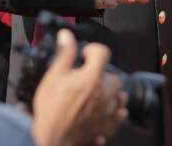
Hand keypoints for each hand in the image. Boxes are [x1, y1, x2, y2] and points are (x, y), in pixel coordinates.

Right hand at [31, 29, 126, 145]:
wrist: (52, 138)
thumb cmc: (51, 109)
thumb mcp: (53, 76)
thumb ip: (65, 54)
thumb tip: (67, 36)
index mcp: (92, 77)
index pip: (103, 52)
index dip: (93, 50)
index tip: (85, 56)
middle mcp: (104, 93)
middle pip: (114, 76)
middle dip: (102, 74)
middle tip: (87, 79)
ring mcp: (109, 110)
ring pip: (119, 96)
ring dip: (111, 93)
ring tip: (95, 96)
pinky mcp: (109, 125)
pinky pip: (119, 116)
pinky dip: (114, 112)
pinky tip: (102, 111)